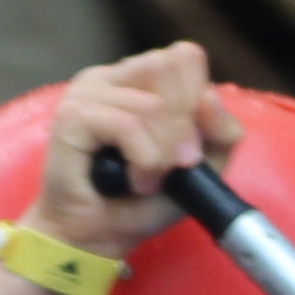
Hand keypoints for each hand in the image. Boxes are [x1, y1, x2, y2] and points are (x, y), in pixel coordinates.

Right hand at [33, 46, 239, 263]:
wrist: (99, 238)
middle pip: (169, 65)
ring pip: (152, 103)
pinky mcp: (71, 115)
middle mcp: (112, 76)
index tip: (189, 144)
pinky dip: (143, 161)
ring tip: (149, 180)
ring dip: (163, 153)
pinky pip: (128, 125)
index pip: (184, 57)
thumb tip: (207, 97)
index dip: (197, 97)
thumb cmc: (143, 202)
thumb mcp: (205, 165)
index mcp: (140, 79)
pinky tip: (134, 181)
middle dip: (183, 124)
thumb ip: (222, 130)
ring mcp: (87, 92)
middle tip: (174, 165)